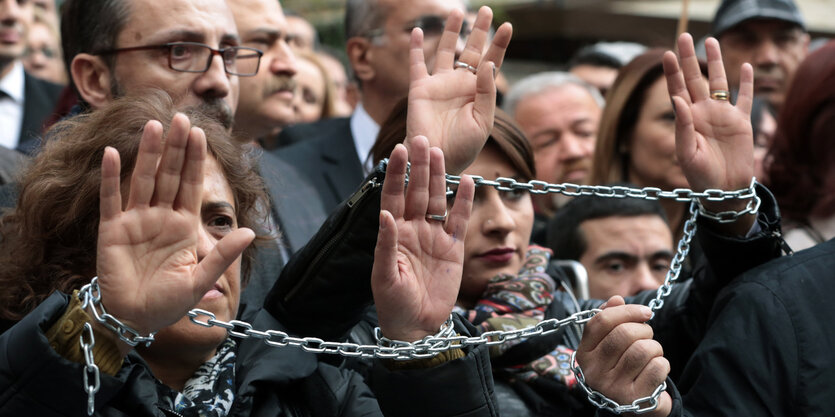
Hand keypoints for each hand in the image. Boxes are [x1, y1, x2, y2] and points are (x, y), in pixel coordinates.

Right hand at [95, 114, 254, 343]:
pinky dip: (111, 176)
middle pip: (169, 175)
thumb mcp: (201, 280)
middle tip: (181, 117)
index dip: (194, 159)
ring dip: (148, 153)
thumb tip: (250, 231)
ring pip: (143, 179)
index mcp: (183, 225)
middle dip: (175, 147)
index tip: (199, 132)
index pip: (191, 184)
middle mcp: (160, 217)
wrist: (135, 319)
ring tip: (155, 125)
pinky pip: (111, 198)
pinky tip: (114, 152)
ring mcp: (135, 221)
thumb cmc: (169, 302)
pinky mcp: (112, 230)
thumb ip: (223, 255)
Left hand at [371, 136, 474, 341]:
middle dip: (419, 166)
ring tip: (441, 152)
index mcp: (393, 233)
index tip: (400, 149)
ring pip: (437, 199)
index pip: (393, 196)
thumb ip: (385, 245)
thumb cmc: (393, 303)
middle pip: (417, 191)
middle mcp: (413, 229)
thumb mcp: (384, 276)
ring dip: (439, 176)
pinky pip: (459, 219)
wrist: (417, 326)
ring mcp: (433, 236)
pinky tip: (468, 180)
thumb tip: (386, 215)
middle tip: (423, 139)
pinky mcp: (453, 248)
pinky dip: (464, 200)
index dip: (397, 174)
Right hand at [406, 6, 511, 174]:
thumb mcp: (483, 121)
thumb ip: (486, 91)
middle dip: (478, 30)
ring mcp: (439, 84)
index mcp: (478, 91)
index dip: (499, 44)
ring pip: (445, 50)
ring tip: (457, 11)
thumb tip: (487, 62)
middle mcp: (459, 84)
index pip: (491, 61)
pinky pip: (417, 64)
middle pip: (470, 50)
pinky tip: (416, 31)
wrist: (438, 159)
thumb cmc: (463, 146)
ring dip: (451, 31)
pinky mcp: (420, 89)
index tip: (508, 26)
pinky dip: (414, 48)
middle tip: (484, 10)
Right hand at [576, 296, 671, 416]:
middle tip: (648, 337)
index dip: (626, 311)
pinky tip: (655, 369)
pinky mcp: (632, 398)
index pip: (601, 322)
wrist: (633, 404)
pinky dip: (663, 364)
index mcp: (584, 354)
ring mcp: (611, 387)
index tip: (645, 312)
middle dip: (644, 330)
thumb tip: (616, 299)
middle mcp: (593, 372)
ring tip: (651, 353)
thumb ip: (610, 319)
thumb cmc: (620, 367)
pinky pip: (657, 368)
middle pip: (624, 334)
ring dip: (655, 348)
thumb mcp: (609, 343)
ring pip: (642, 350)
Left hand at [664, 33, 755, 232]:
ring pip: (718, 83)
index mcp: (687, 120)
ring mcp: (722, 117)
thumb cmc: (700, 177)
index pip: (677, 90)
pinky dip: (746, 84)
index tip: (666, 54)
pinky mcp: (741, 124)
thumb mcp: (687, 153)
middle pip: (695, 79)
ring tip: (711, 40)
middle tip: (684, 36)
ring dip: (716, 62)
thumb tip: (677, 98)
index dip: (672, 72)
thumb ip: (682, 126)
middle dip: (689, 58)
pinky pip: (744, 100)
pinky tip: (744, 67)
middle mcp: (703, 114)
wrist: (723, 191)